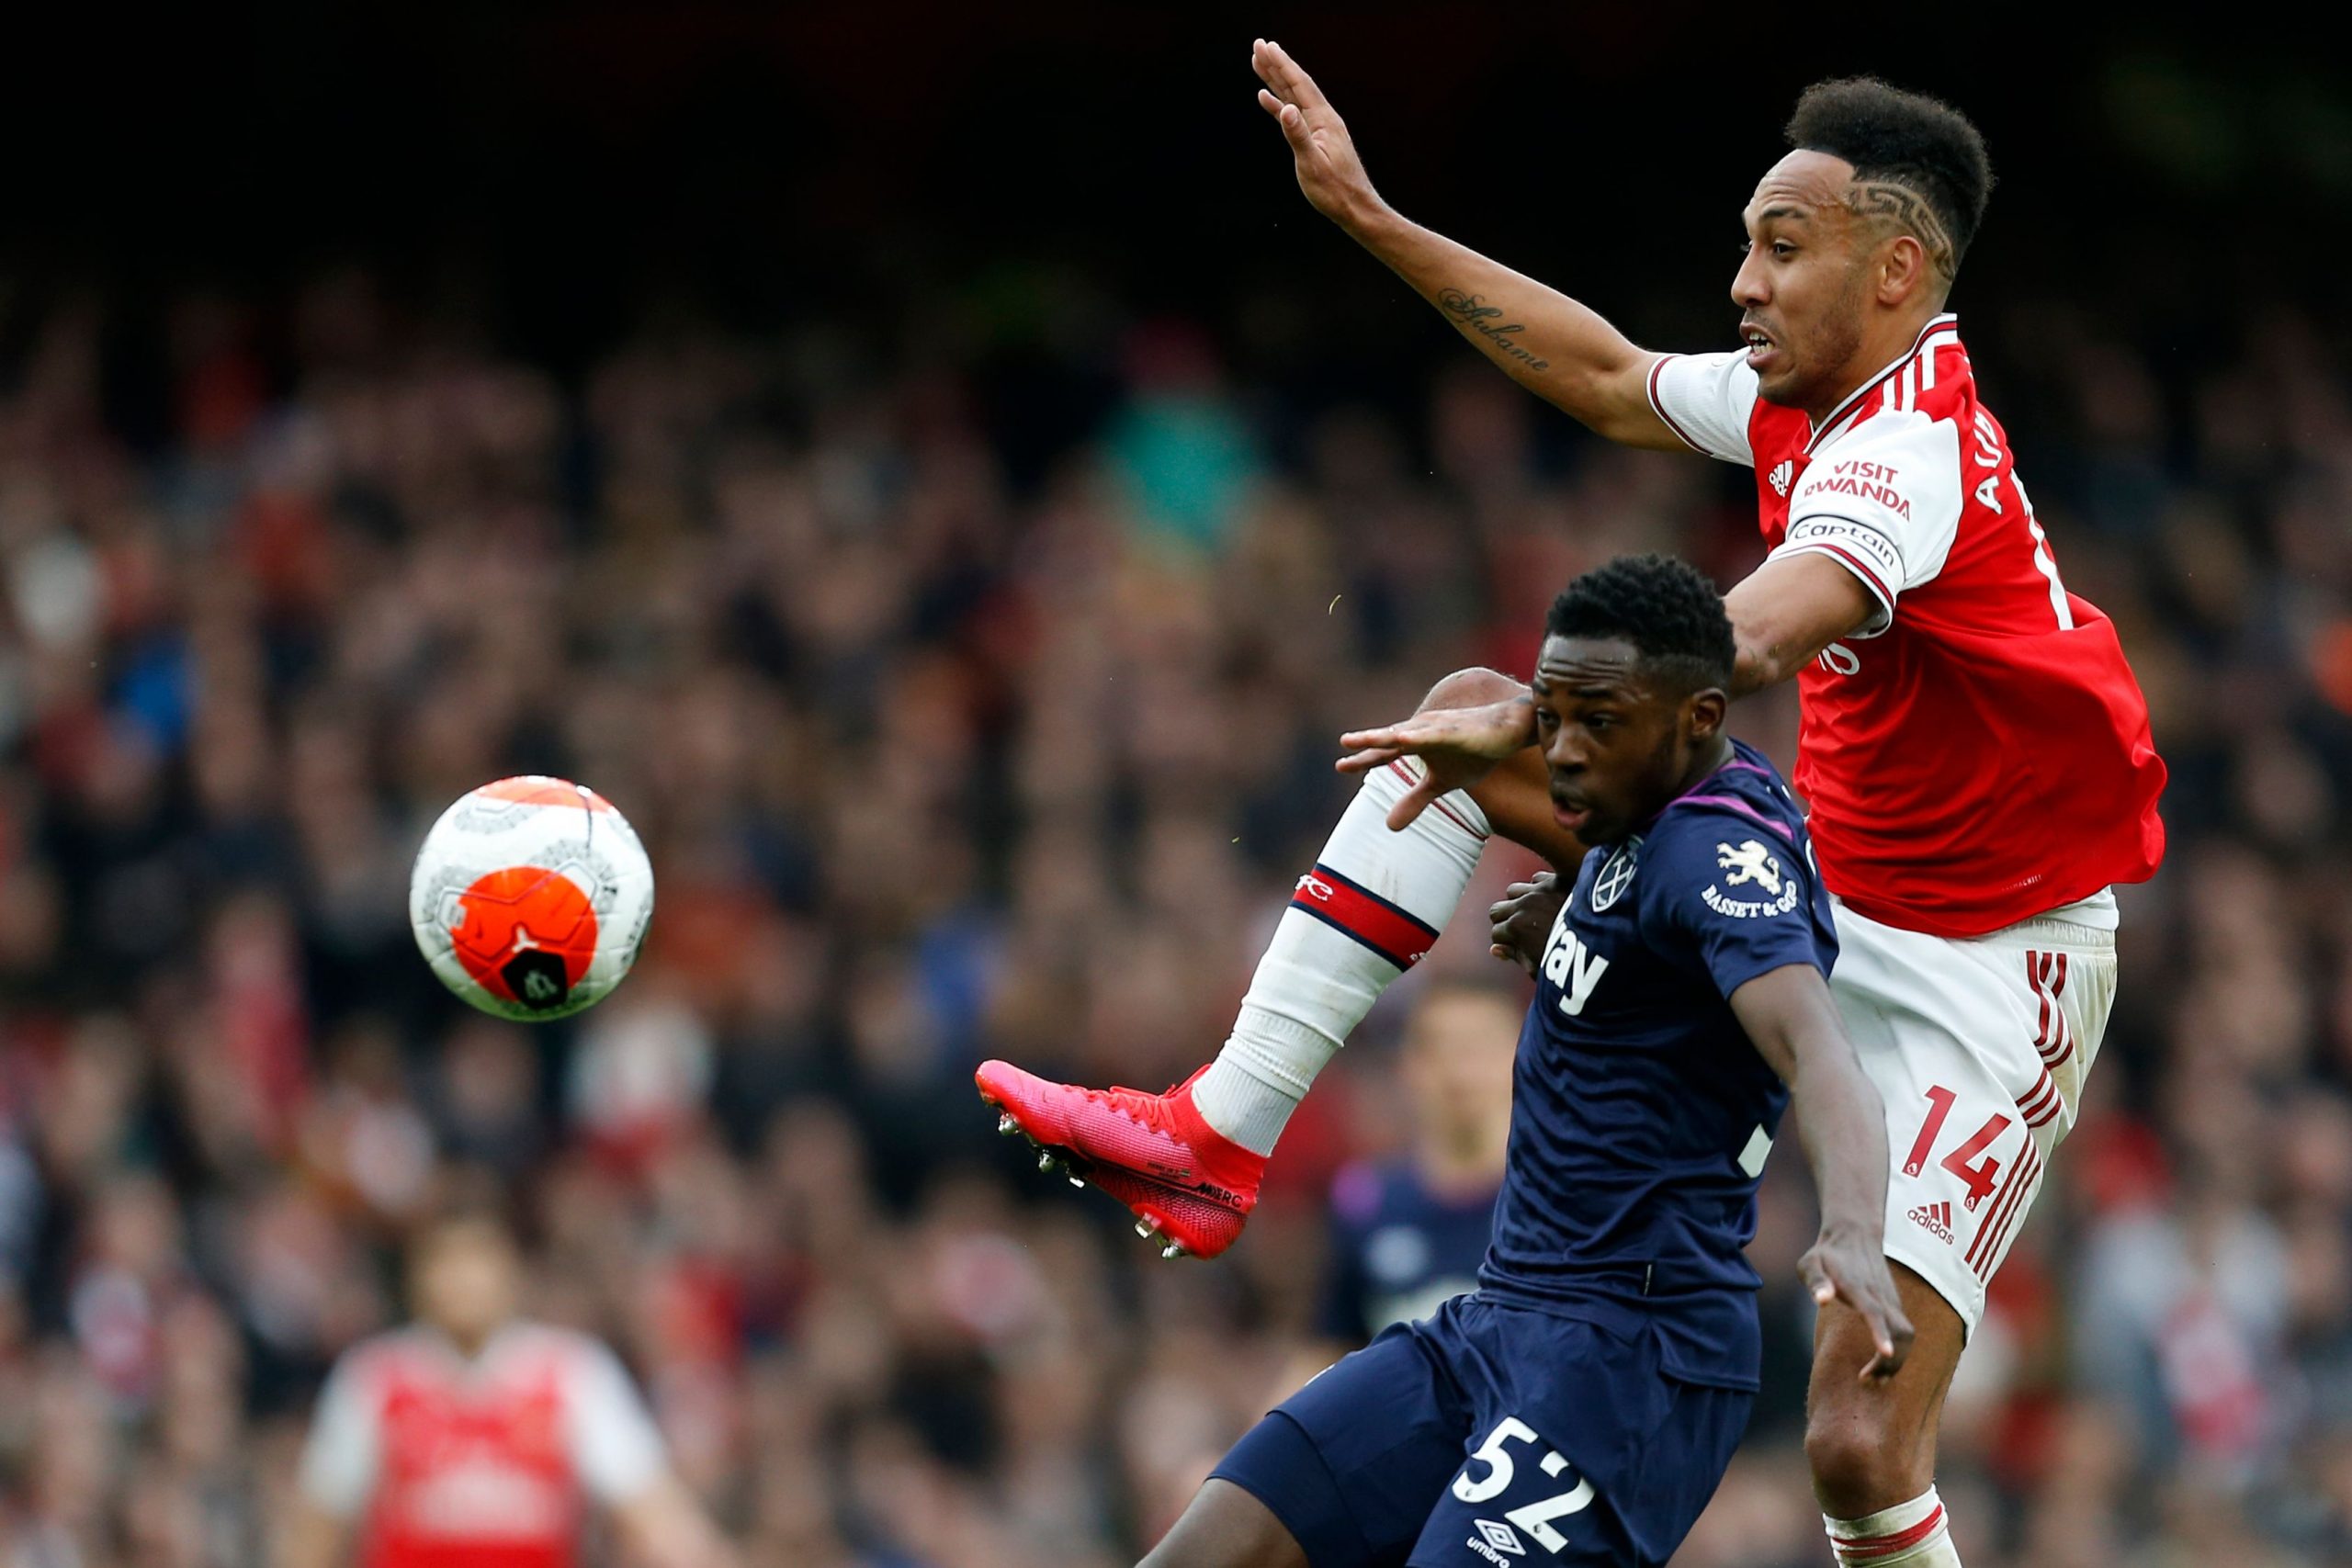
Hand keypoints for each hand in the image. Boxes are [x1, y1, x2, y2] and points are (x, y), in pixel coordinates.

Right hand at [1252, 38, 1382, 230]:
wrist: (1355, 208)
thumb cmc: (1335, 191)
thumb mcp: (1312, 165)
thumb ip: (1298, 136)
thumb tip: (1286, 109)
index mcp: (1324, 120)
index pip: (1299, 85)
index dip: (1282, 65)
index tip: (1266, 47)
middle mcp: (1323, 119)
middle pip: (1296, 85)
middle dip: (1276, 65)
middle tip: (1258, 45)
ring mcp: (1320, 128)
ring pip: (1294, 97)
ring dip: (1276, 80)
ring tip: (1259, 63)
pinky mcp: (1316, 139)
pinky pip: (1294, 115)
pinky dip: (1279, 105)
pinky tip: (1267, 99)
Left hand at [1336, 698, 1535, 829]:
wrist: (1508, 732)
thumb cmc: (1473, 753)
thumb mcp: (1442, 784)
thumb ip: (1415, 801)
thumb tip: (1389, 827)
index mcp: (1415, 744)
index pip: (1384, 753)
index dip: (1363, 760)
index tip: (1340, 767)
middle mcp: (1421, 733)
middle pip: (1389, 739)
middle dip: (1367, 742)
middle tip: (1344, 743)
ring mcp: (1438, 730)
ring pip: (1407, 733)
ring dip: (1385, 735)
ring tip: (1362, 739)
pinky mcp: (1457, 731)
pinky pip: (1435, 734)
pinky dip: (1418, 736)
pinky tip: (1403, 737)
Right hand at [1489, 875, 1565, 973]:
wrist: (1605, 938)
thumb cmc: (1573, 961)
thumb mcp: (1539, 967)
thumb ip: (1515, 956)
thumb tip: (1496, 949)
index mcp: (1516, 928)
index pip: (1496, 933)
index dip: (1504, 942)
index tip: (1512, 945)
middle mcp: (1523, 905)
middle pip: (1497, 909)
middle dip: (1503, 920)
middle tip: (1516, 928)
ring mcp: (1539, 890)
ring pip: (1513, 890)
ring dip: (1517, 900)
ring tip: (1529, 910)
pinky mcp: (1556, 880)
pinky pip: (1537, 877)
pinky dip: (1538, 886)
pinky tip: (1546, 896)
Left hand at [1799, 1225, 1914, 1380]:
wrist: (1855, 1233)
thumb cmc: (1826, 1254)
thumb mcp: (1810, 1263)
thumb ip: (1815, 1281)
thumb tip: (1822, 1299)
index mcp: (1858, 1287)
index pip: (1874, 1311)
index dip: (1881, 1332)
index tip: (1886, 1353)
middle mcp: (1881, 1295)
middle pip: (1900, 1331)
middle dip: (1890, 1361)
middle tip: (1866, 1379)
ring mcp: (1892, 1300)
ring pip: (1907, 1335)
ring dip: (1896, 1361)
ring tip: (1874, 1378)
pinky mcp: (1896, 1305)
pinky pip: (1906, 1333)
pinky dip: (1899, 1352)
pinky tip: (1880, 1365)